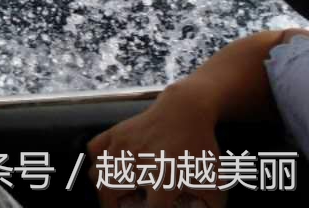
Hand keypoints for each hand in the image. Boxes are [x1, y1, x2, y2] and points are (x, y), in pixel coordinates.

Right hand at [87, 85, 224, 207]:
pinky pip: (94, 150)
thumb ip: (212, 206)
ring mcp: (122, 146)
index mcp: (163, 179)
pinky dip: (97, 161)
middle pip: (107, 192)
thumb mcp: (214, 180)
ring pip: (96, 173)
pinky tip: (109, 165)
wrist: (186, 110)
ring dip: (103, 186)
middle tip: (122, 207)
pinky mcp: (115, 133)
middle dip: (112, 207)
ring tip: (115, 191)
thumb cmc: (200, 148)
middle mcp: (138, 163)